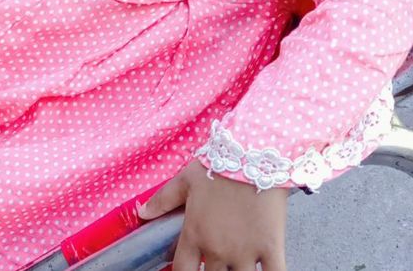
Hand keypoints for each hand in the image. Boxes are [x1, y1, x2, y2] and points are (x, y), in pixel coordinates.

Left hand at [138, 160, 287, 270]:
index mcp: (194, 234)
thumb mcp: (186, 179)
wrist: (254, 153)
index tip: (190, 268)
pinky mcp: (271, 248)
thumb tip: (142, 213)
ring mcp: (244, 252)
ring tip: (237, 266)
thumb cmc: (218, 164)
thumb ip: (162, 199)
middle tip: (218, 259)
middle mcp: (217, 250)